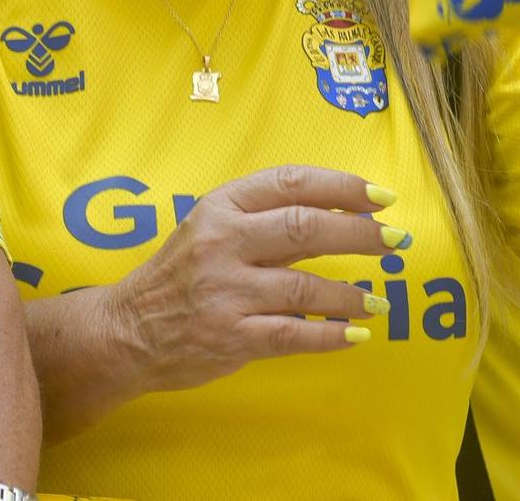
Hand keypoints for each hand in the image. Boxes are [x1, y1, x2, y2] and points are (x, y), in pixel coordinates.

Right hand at [106, 165, 397, 392]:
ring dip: (350, 294)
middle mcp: (223, 243)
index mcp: (220, 207)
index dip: (342, 187)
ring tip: (377, 299)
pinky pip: (293, 335)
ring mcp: (226, 292)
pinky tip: (354, 334)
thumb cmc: (178, 275)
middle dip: (360, 234)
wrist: (125, 331)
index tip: (380, 197)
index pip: (291, 183)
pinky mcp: (231, 336)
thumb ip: (263, 220)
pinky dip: (330, 336)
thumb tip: (339, 217)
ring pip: (305, 288)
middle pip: (306, 228)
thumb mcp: (209, 227)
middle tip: (394, 241)